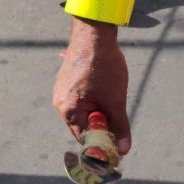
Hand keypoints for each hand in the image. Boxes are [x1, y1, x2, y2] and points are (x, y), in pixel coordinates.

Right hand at [53, 20, 131, 154]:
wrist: (95, 33)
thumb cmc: (104, 65)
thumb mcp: (116, 98)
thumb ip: (120, 125)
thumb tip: (124, 150)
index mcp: (69, 111)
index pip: (85, 139)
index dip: (102, 145)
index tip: (117, 147)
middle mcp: (60, 104)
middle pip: (84, 126)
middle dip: (102, 125)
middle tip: (120, 121)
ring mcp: (62, 91)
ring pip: (84, 111)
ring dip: (99, 110)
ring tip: (113, 97)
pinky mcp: (67, 80)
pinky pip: (81, 98)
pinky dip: (94, 99)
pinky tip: (105, 88)